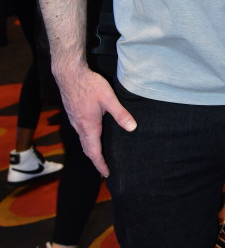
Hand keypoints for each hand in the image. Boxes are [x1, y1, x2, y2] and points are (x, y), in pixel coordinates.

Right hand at [53, 59, 136, 176]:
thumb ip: (120, 114)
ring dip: (91, 150)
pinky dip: (87, 140)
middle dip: (96, 160)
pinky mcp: (72, 113)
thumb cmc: (89, 85)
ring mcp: (74, 120)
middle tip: (104, 168)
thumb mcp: (109, 98)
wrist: (69, 73)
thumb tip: (132, 128)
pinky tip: (92, 134)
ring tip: (100, 154)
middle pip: (87, 149)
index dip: (100, 164)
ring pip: (82, 140)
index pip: (94, 152)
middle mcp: (79, 127)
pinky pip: (79, 132)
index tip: (106, 174)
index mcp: (89, 127)